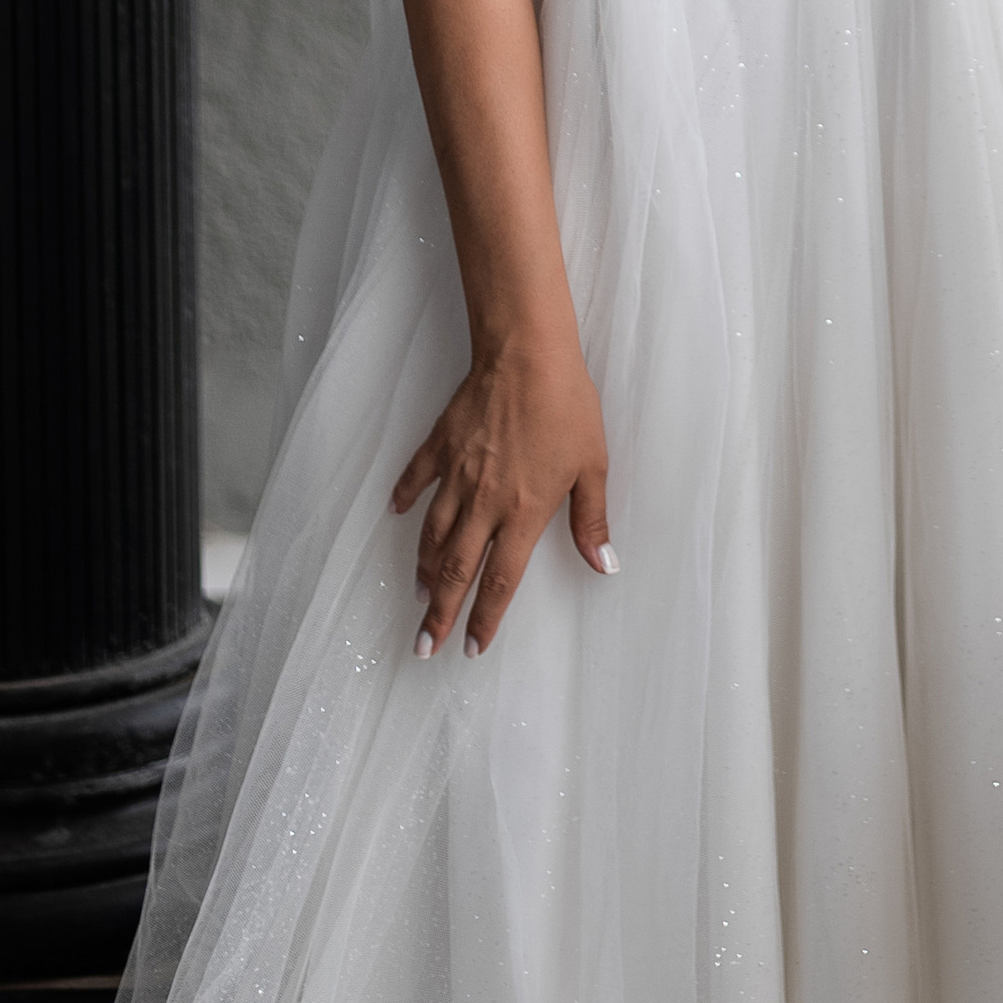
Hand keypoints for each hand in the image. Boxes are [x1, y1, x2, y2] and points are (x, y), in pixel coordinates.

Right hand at [393, 328, 614, 658]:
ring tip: (420, 594)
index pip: (500, 581)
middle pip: (457, 570)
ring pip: (433, 535)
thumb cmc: (566, 406)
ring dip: (425, 569)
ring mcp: (457, 474)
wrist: (527, 354)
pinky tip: (398, 514)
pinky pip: (417, 478)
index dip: (485, 619)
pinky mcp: (441, 444)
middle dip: (440, 613)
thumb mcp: (592, 465)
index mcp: (523, 513)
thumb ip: (591, 520)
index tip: (471, 648)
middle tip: (424, 645)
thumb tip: (604, 565)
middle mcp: (484, 502)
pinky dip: (406, 499)